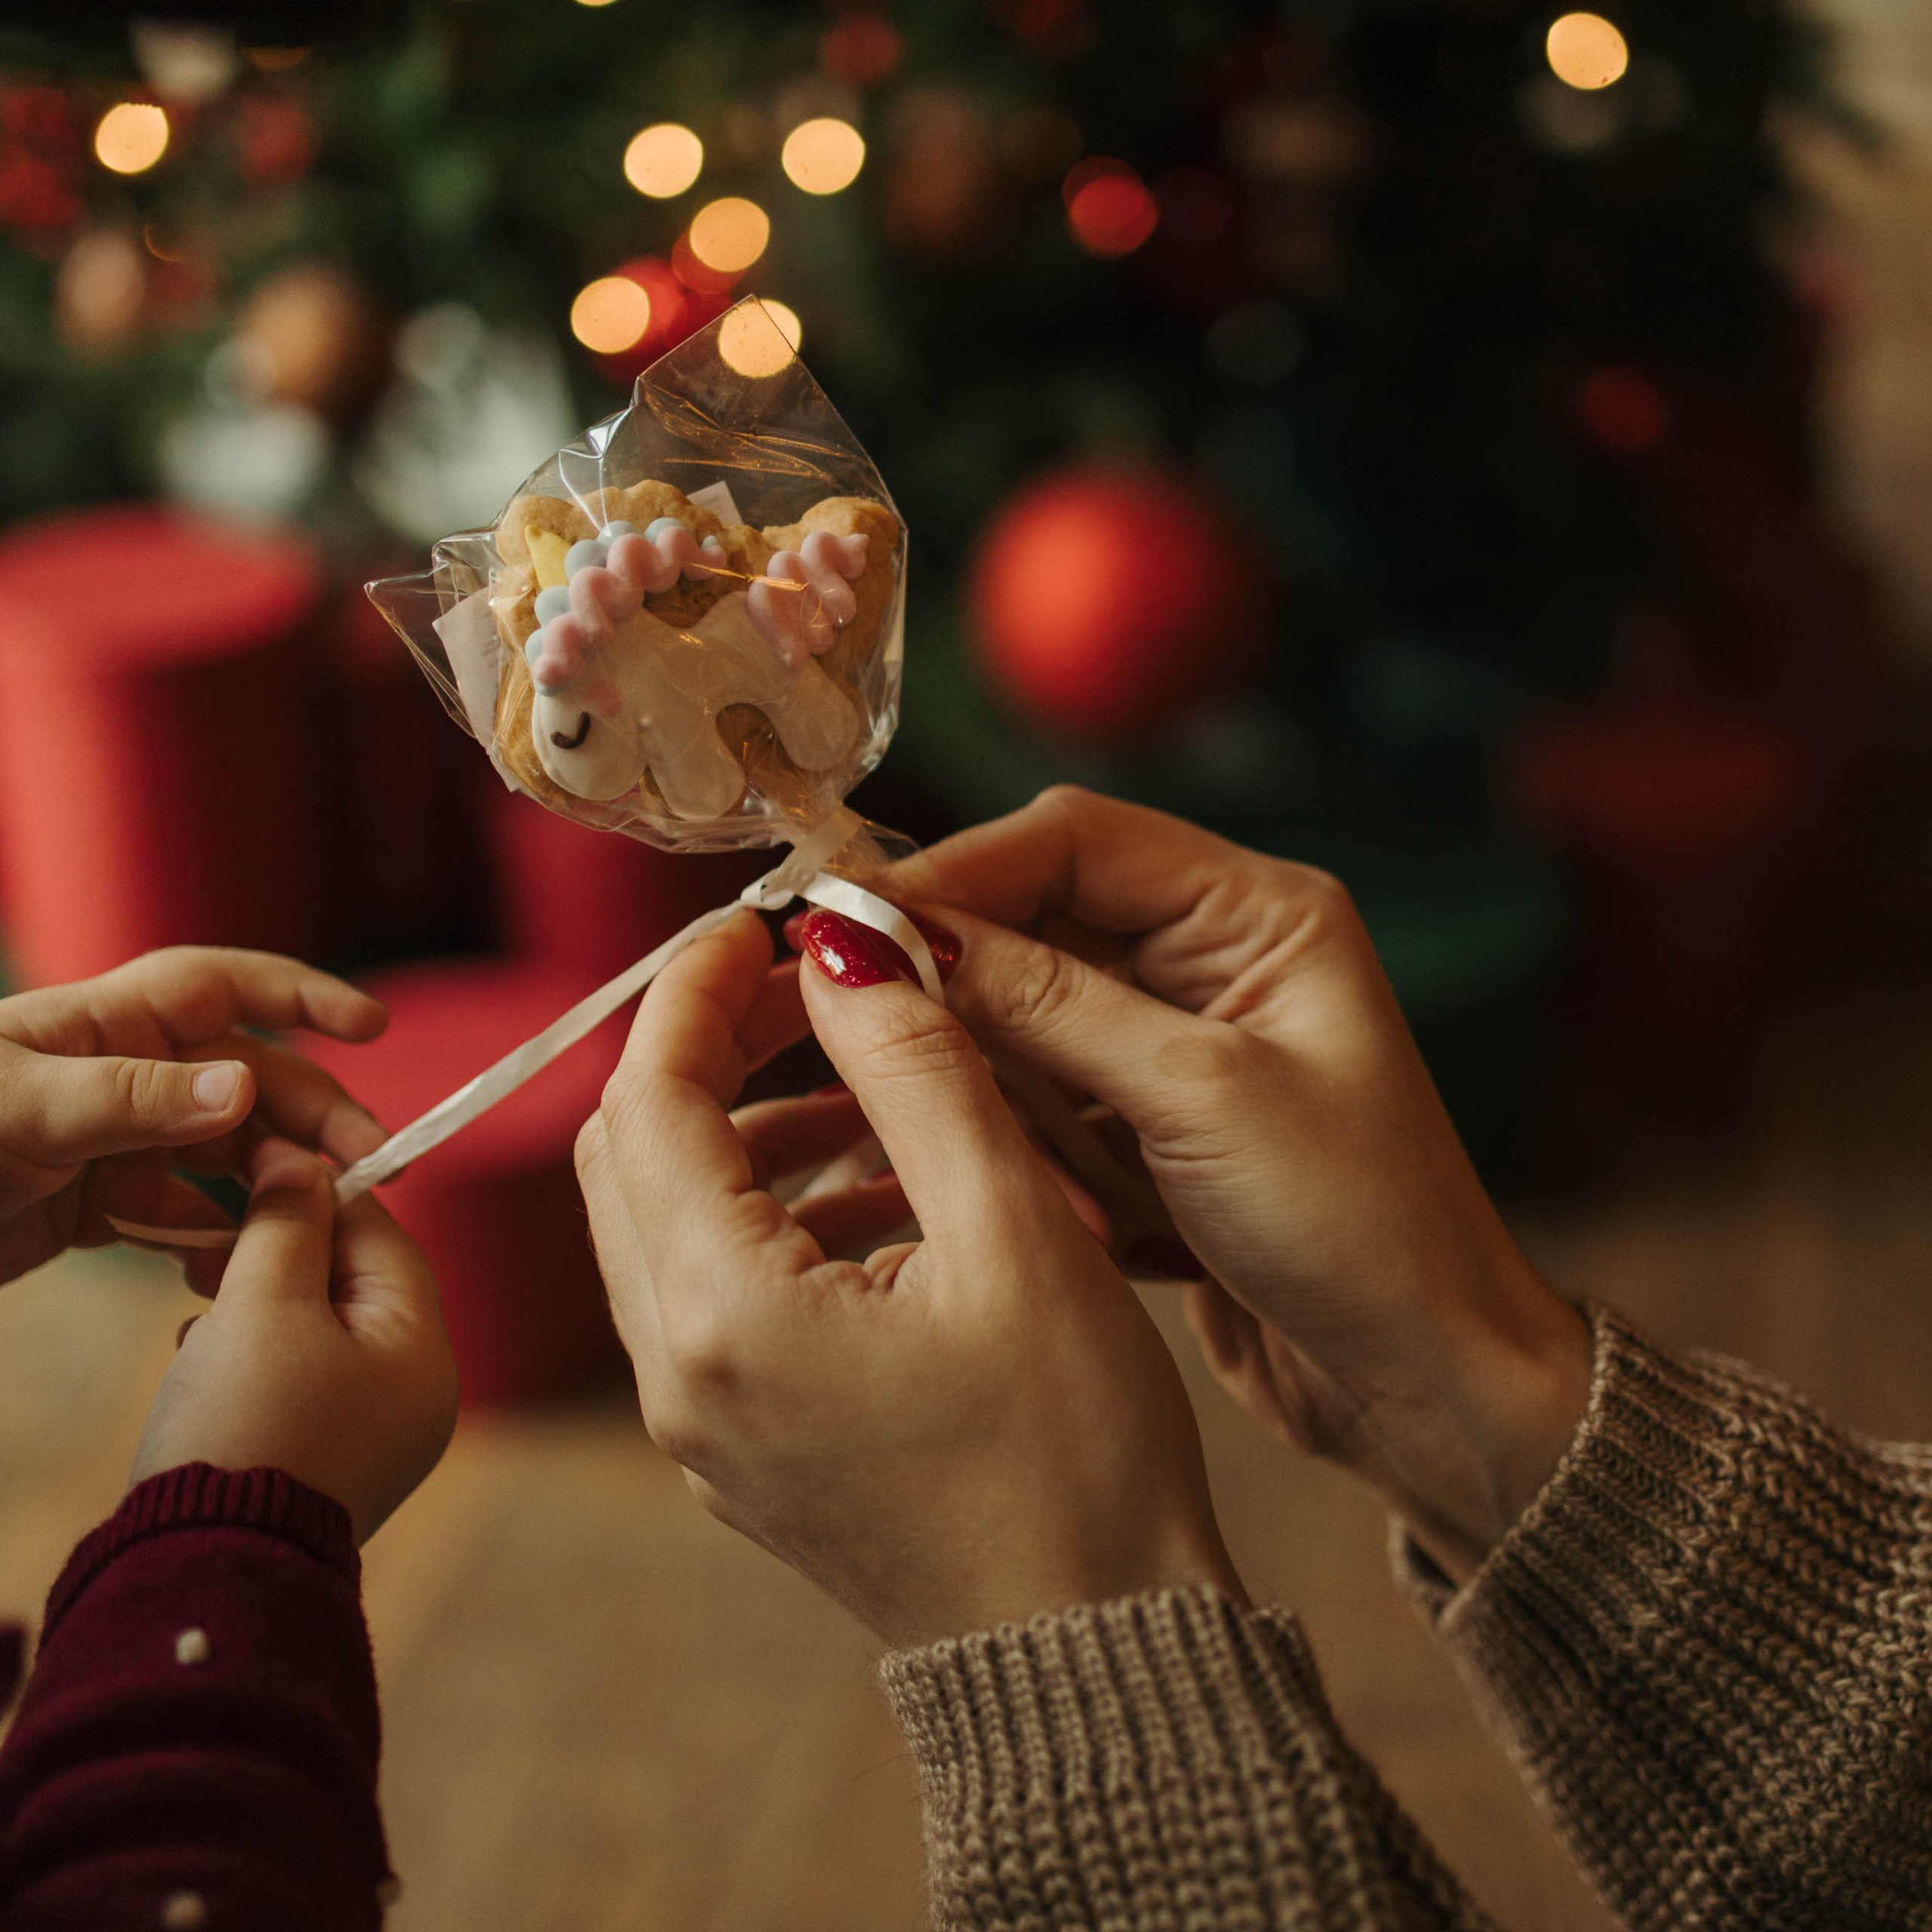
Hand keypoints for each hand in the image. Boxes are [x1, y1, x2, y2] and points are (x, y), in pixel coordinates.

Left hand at [0, 948, 389, 1288]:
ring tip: (328, 1219)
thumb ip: (133, 1097)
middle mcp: (125, 1076)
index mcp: (107, 1025)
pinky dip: (220, 1243)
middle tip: (377, 1163)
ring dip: (284, 1182)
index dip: (302, 997)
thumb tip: (248, 1088)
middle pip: (251, 1083)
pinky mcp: (100, 1206)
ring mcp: (117, 1143)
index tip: (372, 1025)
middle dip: (319, 1117)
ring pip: (230, 1153)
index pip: (222, 989)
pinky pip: (184, 1220)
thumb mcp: (20, 1105)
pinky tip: (247, 1267)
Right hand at [131, 1139, 457, 1542]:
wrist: (206, 1569)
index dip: (322, 1193)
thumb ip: (286, 1225)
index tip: (263, 1163)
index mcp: (423, 1353)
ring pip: (318, 1332)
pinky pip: (297, 1382)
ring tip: (203, 1293)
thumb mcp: (262, 1305)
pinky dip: (252, 1357)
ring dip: (259, 1303)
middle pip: (355, 1284)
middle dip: (284, 1253)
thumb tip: (299, 1163)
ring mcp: (372, 1436)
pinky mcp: (322, 1463)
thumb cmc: (247, 1428)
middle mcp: (415, 1396)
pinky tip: (203, 1355)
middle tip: (217, 1234)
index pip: (385, 1240)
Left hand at [575, 908, 1240, 1649]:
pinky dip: (778, 1220)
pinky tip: (891, 1199)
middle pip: (633, 1156)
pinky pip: (718, 1295)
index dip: (696, 990)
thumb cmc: (1076, 1457)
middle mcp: (677, 1376)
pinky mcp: (744, 1451)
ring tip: (878, 1094)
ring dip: (752, 1135)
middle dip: (711, 1051)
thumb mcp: (1013, 1230)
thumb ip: (916, 1071)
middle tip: (816, 992)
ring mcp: (701, 1426)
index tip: (762, 921)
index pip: (647, 1097)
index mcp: (723, 1317)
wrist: (1096, 1661)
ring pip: (673, 1223)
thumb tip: (848, 950)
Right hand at [877, 788, 1592, 1584]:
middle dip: (947, 956)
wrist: (1428, 1383)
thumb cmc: (1362, 1229)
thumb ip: (1049, 1007)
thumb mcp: (1200, 1099)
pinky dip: (997, 1114)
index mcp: (1259, 916)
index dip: (959, 870)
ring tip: (883, 1080)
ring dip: (966, 1045)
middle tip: (835, 993)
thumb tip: (902, 934)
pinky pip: (1041, 1086)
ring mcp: (1178, 1043)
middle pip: (1040, 912)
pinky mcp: (1150, 1122)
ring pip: (1027, 1005)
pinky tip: (949, 1141)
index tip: (854, 919)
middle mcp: (1215, 959)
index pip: (1076, 841)